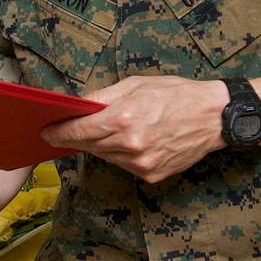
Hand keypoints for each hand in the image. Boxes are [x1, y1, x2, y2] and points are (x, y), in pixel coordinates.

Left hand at [41, 75, 229, 183]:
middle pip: (89, 145)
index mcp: (124, 119)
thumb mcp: (135, 85)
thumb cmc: (175, 94)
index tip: (46, 132)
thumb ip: (103, 98)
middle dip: (77, 137)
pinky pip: (125, 165)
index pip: (79, 131)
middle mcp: (130, 145)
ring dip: (101, 145)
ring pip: (106, 156)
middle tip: (67, 130)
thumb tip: (77, 106)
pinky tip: (131, 141)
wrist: (214, 117)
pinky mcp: (152, 175)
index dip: (59, 132)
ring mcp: (142, 163)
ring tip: (108, 131)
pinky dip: (121, 154)